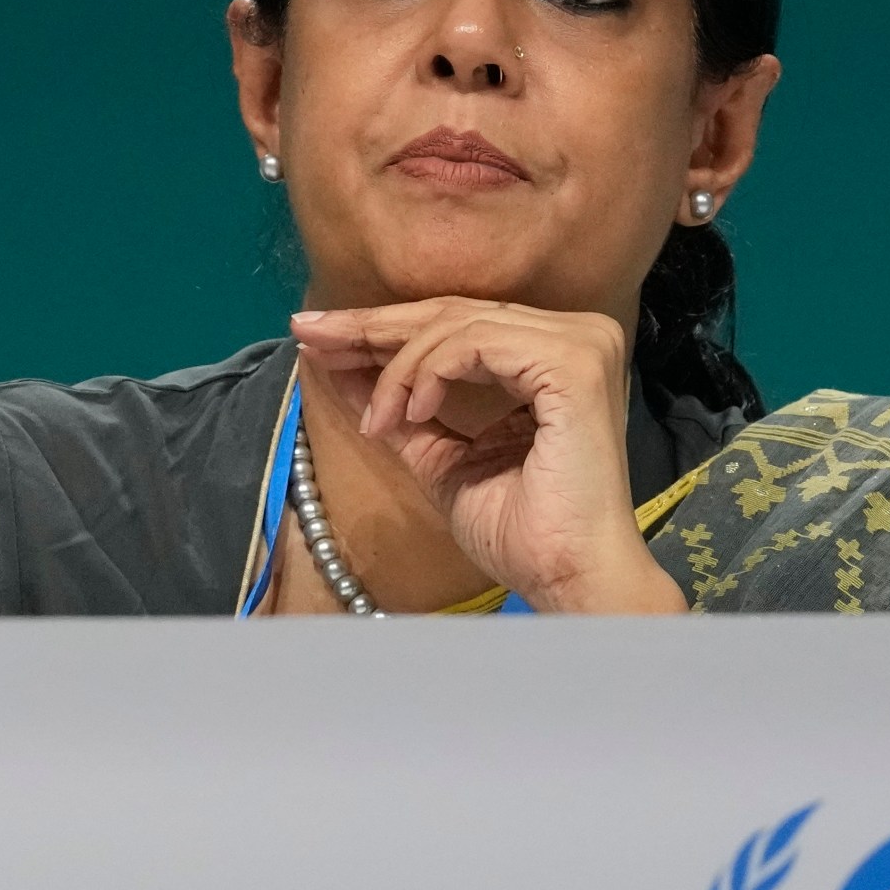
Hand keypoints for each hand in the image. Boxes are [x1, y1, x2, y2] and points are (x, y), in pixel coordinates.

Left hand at [289, 299, 685, 613]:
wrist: (567, 576)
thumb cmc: (522, 534)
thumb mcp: (444, 460)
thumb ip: (404, 413)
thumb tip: (344, 371)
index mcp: (550, 358)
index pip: (457, 326)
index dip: (384, 332)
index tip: (319, 340)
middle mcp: (574, 338)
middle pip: (453, 313)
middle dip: (371, 327)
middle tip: (309, 333)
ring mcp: (580, 344)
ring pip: (456, 325)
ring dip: (398, 369)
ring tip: (376, 418)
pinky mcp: (572, 363)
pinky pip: (474, 344)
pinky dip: (428, 373)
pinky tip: (410, 411)